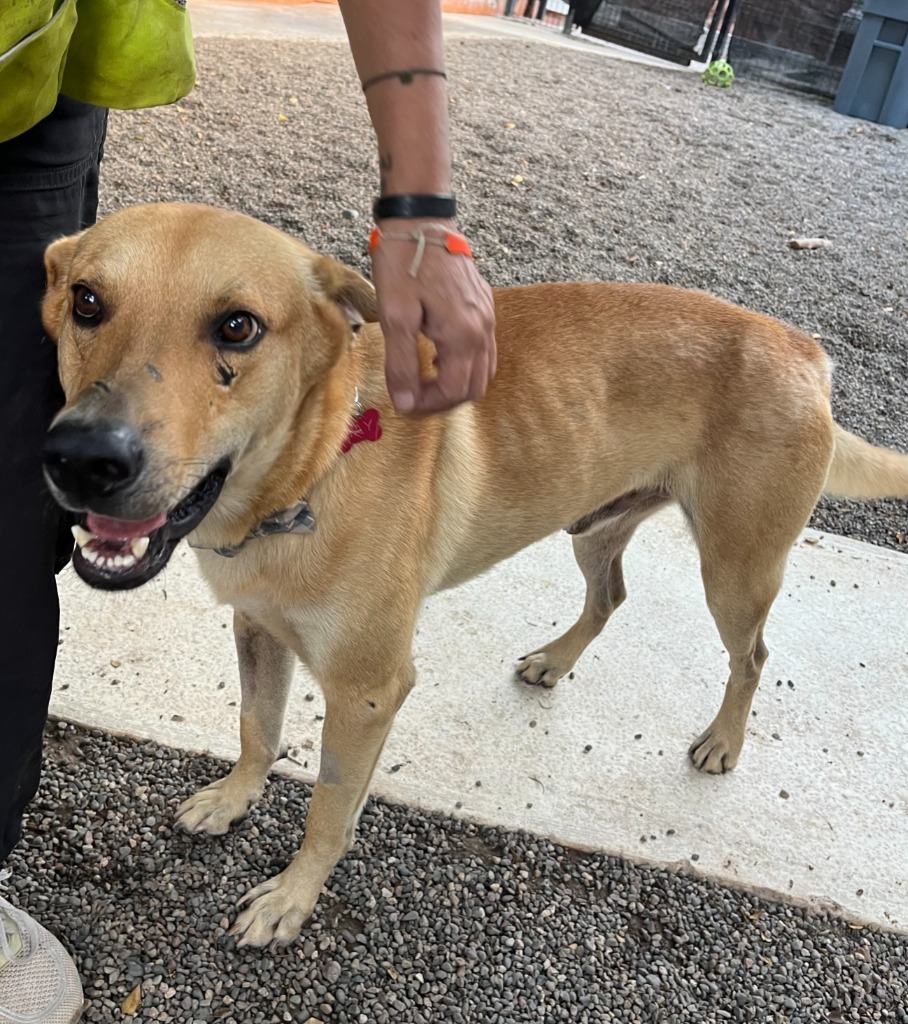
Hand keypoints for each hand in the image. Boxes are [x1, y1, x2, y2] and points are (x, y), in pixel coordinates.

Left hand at [370, 220, 495, 414]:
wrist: (421, 220)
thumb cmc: (404, 264)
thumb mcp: (395, 316)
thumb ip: (402, 363)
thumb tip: (405, 403)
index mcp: (463, 336)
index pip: (453, 391)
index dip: (428, 406)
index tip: (404, 405)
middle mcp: (483, 330)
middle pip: (473, 388)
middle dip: (444, 401)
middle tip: (414, 400)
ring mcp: (487, 316)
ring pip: (483, 371)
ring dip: (456, 384)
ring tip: (425, 382)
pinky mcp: (484, 305)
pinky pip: (484, 349)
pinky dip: (465, 364)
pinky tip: (438, 356)